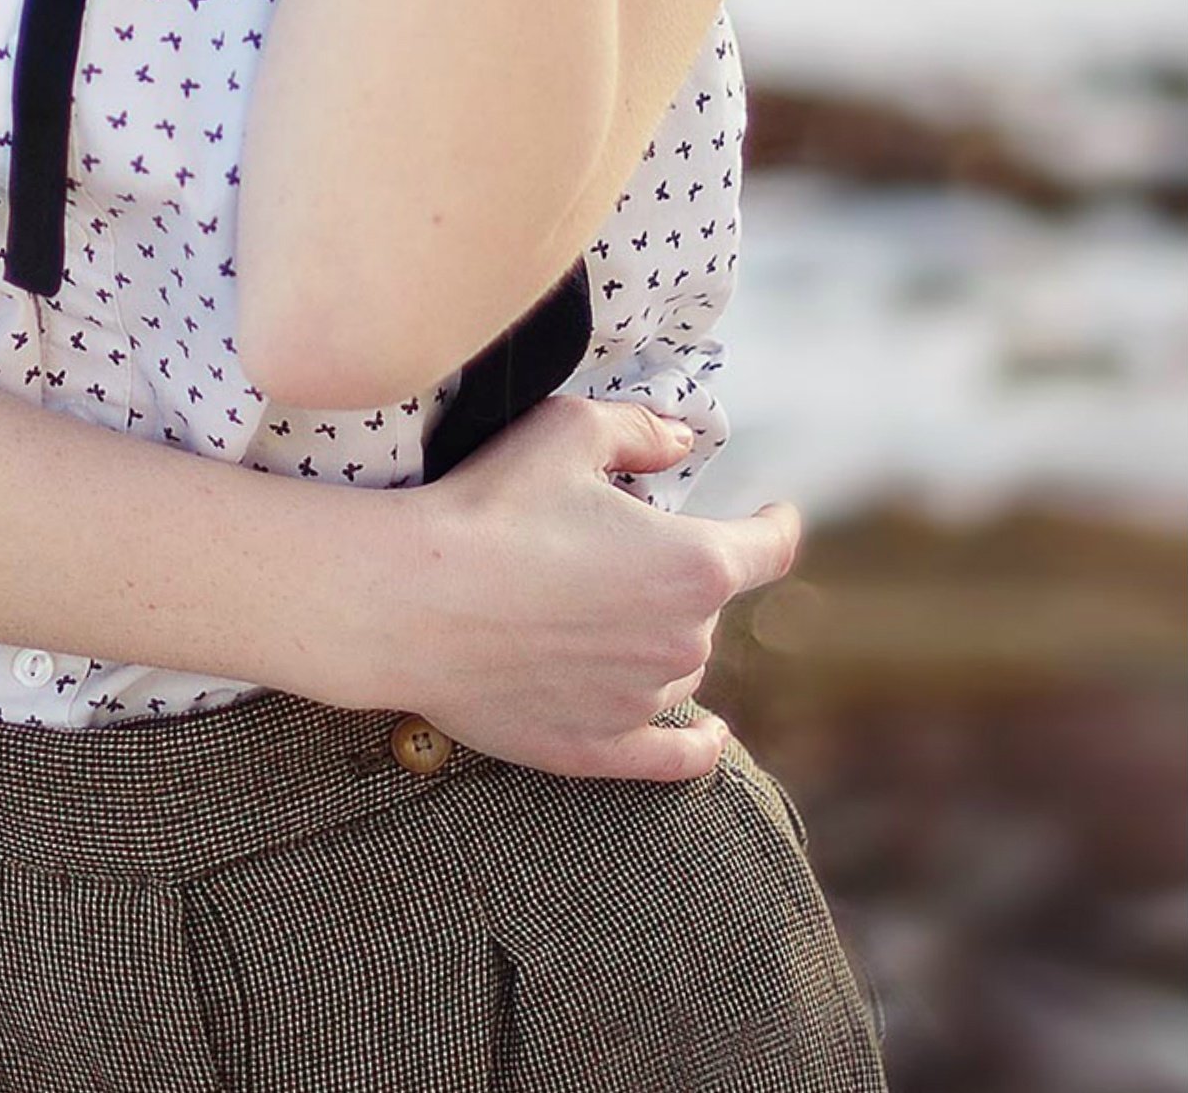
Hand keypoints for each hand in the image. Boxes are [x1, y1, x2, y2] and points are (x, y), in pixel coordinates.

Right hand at [367, 393, 800, 780]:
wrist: (410, 601)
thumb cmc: (490, 506)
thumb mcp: (568, 431)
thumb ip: (642, 431)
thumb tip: (683, 443)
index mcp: (693, 565)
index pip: (768, 548)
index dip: (776, 525)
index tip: (775, 514)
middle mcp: (683, 642)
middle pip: (706, 606)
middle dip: (675, 574)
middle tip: (607, 548)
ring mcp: (642, 702)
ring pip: (679, 667)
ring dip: (660, 639)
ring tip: (596, 610)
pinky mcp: (598, 749)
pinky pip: (673, 756)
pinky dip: (698, 747)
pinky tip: (713, 739)